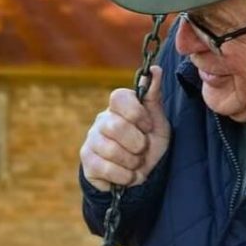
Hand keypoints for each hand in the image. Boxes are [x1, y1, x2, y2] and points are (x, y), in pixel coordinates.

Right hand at [79, 65, 169, 191]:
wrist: (141, 175)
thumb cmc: (149, 144)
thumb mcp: (158, 121)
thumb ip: (154, 96)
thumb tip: (155, 69)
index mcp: (118, 107)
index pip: (118, 97)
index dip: (136, 114)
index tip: (148, 127)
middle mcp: (101, 120)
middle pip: (116, 126)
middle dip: (137, 143)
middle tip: (143, 149)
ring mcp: (91, 140)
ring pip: (111, 150)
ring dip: (132, 162)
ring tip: (136, 163)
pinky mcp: (87, 161)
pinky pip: (106, 168)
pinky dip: (124, 176)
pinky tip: (128, 175)